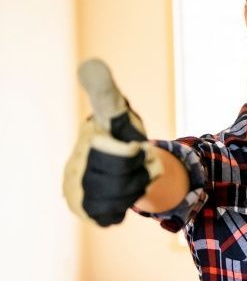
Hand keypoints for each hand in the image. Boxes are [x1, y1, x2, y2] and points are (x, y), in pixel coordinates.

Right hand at [63, 59, 162, 225]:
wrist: (112, 163)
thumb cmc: (116, 132)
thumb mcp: (116, 112)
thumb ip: (106, 92)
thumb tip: (91, 64)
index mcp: (82, 146)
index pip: (120, 156)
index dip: (134, 153)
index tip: (136, 146)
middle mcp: (72, 173)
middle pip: (123, 182)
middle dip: (139, 171)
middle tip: (140, 161)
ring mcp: (76, 196)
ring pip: (122, 200)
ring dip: (136, 187)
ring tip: (133, 174)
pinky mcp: (86, 213)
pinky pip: (115, 215)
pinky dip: (126, 205)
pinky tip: (123, 192)